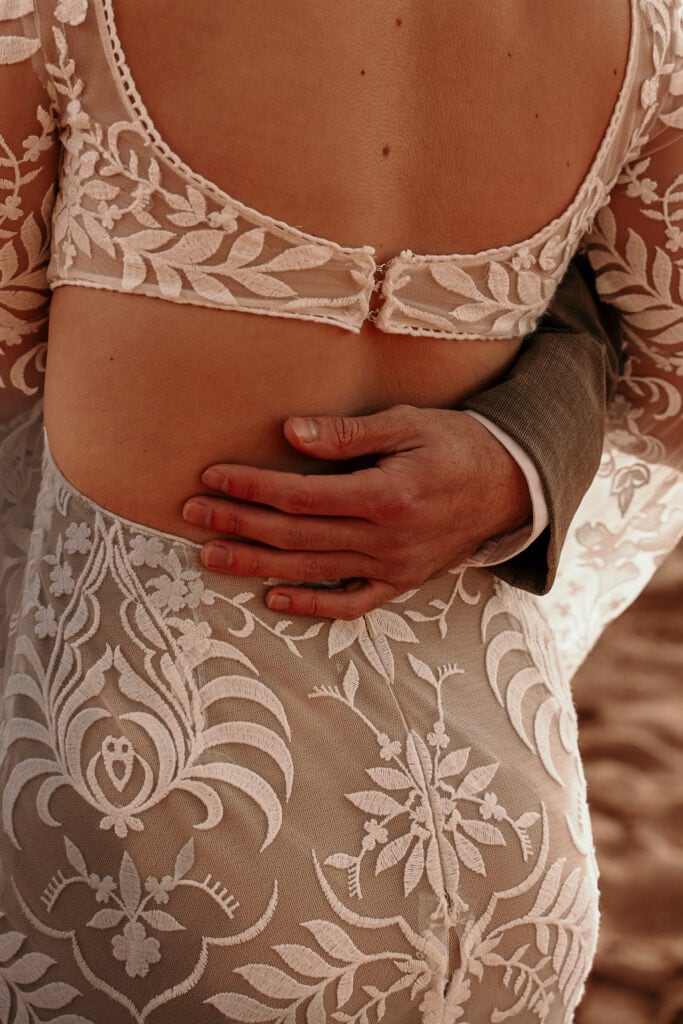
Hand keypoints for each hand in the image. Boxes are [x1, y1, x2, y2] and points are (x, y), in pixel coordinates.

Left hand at [182, 405, 531, 619]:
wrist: (510, 486)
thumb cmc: (456, 444)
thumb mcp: (408, 424)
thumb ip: (347, 434)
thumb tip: (289, 433)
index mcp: (386, 496)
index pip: (300, 496)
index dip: (251, 487)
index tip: (212, 476)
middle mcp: (386, 540)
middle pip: (294, 537)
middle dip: (237, 525)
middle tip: (191, 514)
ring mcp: (392, 568)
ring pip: (310, 571)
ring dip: (255, 565)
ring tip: (209, 557)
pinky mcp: (400, 583)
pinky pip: (349, 604)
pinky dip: (310, 605)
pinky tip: (274, 598)